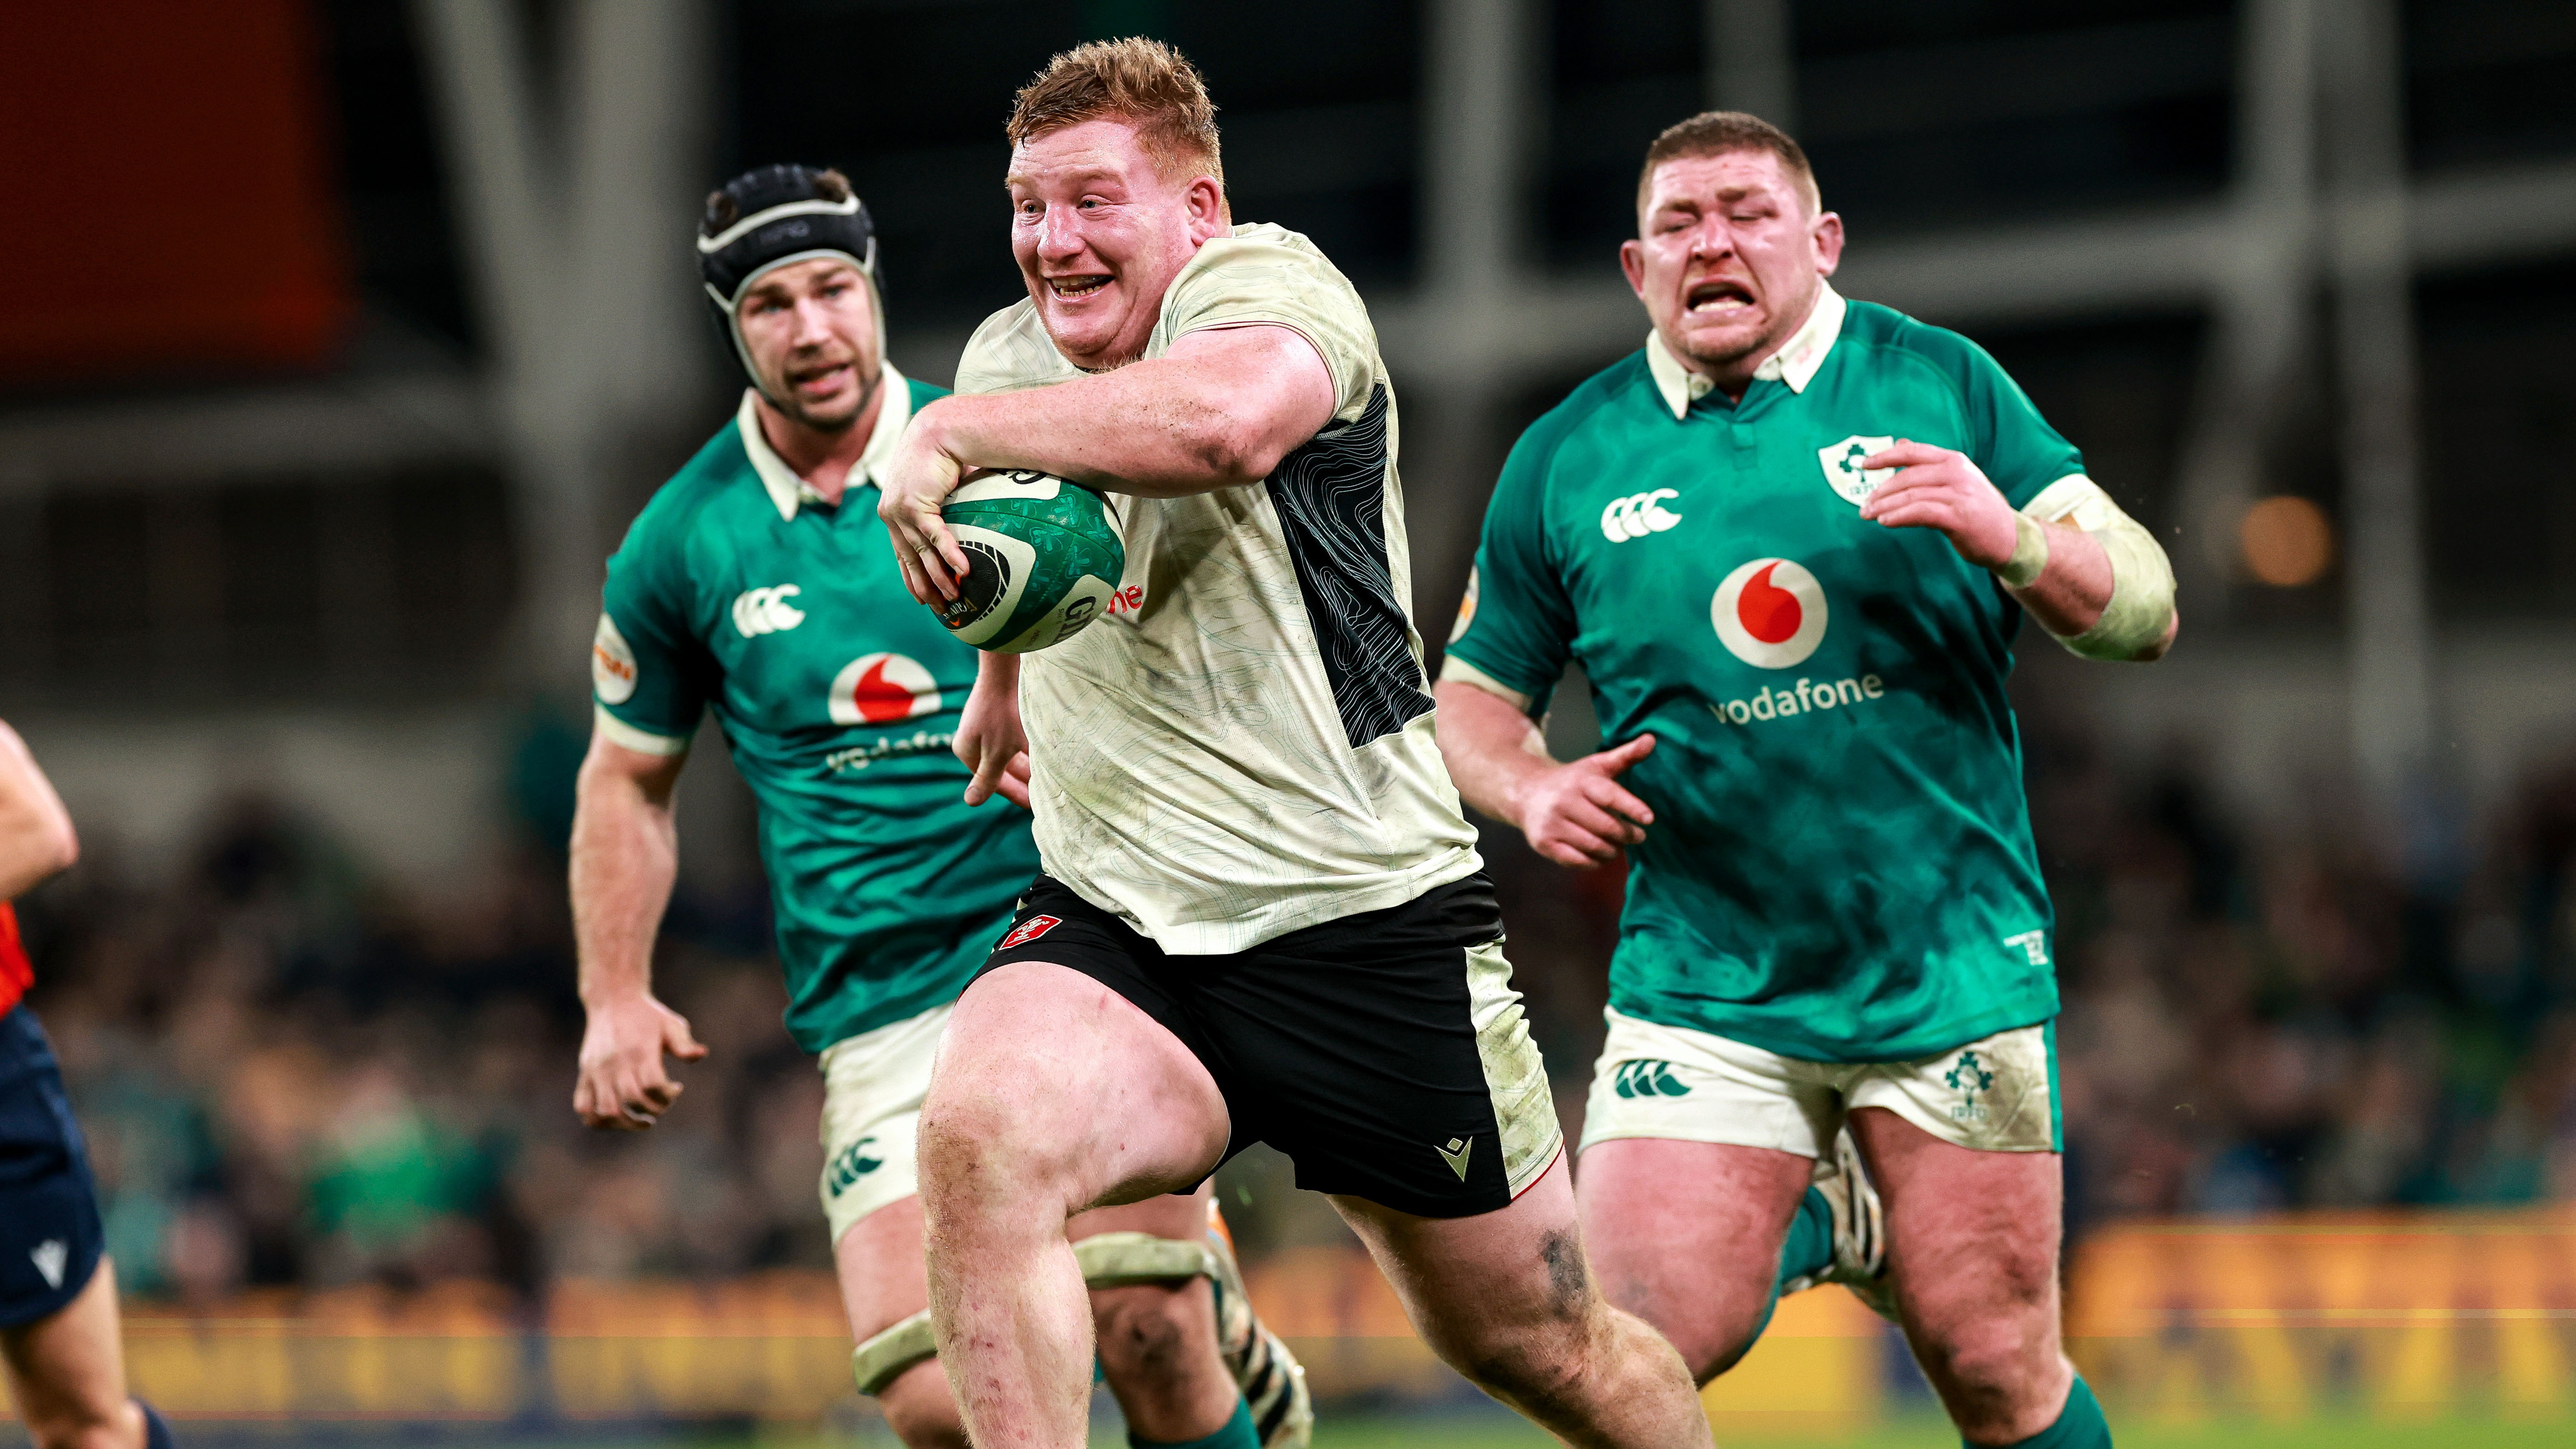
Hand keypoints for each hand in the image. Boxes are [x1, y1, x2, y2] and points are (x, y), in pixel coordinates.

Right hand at [573, 993, 707, 1130]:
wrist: (613, 999)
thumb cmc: (648, 1015)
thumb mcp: (671, 1024)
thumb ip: (685, 1044)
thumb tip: (701, 1055)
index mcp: (640, 1051)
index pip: (653, 1086)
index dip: (668, 1096)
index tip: (676, 1088)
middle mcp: (616, 1063)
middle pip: (631, 1101)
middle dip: (652, 1110)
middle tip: (662, 1104)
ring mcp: (596, 1071)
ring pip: (606, 1110)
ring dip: (626, 1123)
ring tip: (641, 1120)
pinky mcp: (585, 1074)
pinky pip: (583, 1107)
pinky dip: (597, 1120)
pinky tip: (616, 1118)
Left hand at [876, 404, 971, 604]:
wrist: (938, 430)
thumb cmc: (942, 455)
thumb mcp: (937, 487)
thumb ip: (943, 508)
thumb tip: (966, 522)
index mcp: (893, 511)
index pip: (900, 552)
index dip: (910, 576)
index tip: (921, 598)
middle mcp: (891, 514)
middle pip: (909, 559)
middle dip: (924, 586)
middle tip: (939, 608)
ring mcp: (900, 511)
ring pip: (922, 553)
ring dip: (940, 577)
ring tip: (955, 597)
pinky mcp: (915, 505)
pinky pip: (936, 537)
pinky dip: (951, 555)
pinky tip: (964, 571)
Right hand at [954, 665, 1031, 808]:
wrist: (1005, 668)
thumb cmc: (1003, 712)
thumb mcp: (998, 751)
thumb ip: (989, 778)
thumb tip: (970, 802)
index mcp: (968, 752)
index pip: (993, 781)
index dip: (1015, 793)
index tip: (1035, 804)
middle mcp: (974, 740)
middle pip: (1002, 767)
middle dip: (1023, 780)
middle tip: (1045, 793)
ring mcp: (986, 726)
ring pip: (1010, 753)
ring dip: (1028, 764)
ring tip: (1049, 775)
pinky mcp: (999, 713)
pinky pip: (1014, 738)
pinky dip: (1028, 747)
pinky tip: (1044, 752)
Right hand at [1509, 735, 1656, 867]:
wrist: (1527, 793)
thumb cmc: (1572, 781)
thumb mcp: (1597, 765)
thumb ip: (1626, 755)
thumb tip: (1652, 739)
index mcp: (1579, 781)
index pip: (1609, 795)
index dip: (1631, 807)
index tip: (1649, 818)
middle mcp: (1563, 801)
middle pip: (1605, 826)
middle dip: (1627, 835)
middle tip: (1638, 836)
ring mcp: (1551, 824)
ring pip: (1593, 846)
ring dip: (1613, 850)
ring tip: (1620, 846)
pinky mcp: (1543, 843)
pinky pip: (1577, 861)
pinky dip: (1595, 862)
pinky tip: (1602, 855)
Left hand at [1856, 440, 2016, 568]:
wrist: (2009, 537)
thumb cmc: (1977, 509)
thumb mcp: (1956, 479)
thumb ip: (1927, 463)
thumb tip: (1900, 442)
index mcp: (1954, 460)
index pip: (1913, 452)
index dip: (1886, 456)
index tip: (1865, 464)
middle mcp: (1957, 472)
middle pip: (1907, 476)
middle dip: (1881, 491)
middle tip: (1864, 505)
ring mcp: (1959, 494)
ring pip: (1911, 495)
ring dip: (1885, 506)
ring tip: (1868, 515)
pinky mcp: (1959, 516)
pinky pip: (1920, 512)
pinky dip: (1899, 516)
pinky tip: (1885, 521)